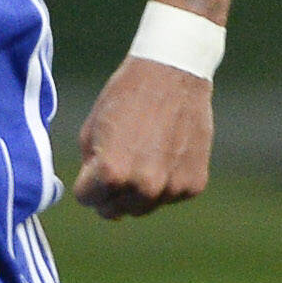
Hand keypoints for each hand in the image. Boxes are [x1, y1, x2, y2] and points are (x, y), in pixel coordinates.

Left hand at [73, 57, 213, 219]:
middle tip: (121, 158)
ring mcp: (172, 188)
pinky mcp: (194, 184)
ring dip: (139, 189)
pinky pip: (171, 195)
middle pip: (115, 210)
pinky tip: (168, 151)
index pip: (86, 199)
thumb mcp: (91, 130)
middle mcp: (143, 186)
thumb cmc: (127, 96)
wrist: (174, 72)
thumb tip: (99, 200)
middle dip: (111, 190)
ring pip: (144, 207)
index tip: (97, 161)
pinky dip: (167, 181)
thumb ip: (90, 169)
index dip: (88, 181)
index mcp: (112, 173)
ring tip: (145, 152)